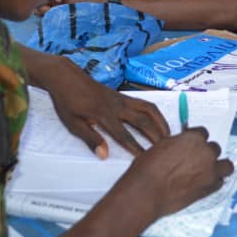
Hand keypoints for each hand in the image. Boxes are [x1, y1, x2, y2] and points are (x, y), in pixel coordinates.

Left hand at [43, 56, 170, 158]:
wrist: (66, 77)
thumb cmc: (67, 101)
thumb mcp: (73, 123)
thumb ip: (90, 139)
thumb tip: (104, 155)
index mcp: (103, 115)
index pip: (123, 135)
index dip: (136, 148)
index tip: (146, 159)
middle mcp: (116, 106)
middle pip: (142, 121)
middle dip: (156, 136)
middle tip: (167, 150)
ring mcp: (121, 99)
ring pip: (148, 109)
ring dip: (161, 122)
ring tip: (169, 136)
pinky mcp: (122, 95)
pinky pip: (144, 104)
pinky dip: (155, 113)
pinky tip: (159, 122)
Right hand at [119, 128, 233, 216]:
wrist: (148, 191)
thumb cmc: (149, 168)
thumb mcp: (162, 146)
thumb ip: (178, 144)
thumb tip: (182, 147)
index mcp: (194, 138)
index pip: (203, 133)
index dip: (196, 139)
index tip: (191, 145)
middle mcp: (206, 152)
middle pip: (215, 148)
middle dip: (206, 152)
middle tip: (196, 159)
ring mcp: (210, 171)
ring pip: (226, 165)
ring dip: (219, 166)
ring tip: (208, 170)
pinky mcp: (210, 188)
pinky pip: (220, 182)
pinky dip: (214, 181)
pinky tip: (204, 182)